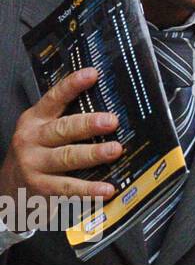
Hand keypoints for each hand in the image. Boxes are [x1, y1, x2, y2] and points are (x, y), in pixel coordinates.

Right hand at [0, 67, 119, 208]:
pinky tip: (106, 190)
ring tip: (114, 150)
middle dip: (88, 124)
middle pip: (62, 129)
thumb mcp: (43, 131)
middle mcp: (32, 139)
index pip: (54, 98)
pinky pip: (67, 188)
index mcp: (35, 120)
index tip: (92, 74)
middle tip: (112, 121)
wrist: (8, 188)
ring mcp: (34, 164)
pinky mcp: (40, 187)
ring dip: (93, 153)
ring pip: (67, 157)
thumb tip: (111, 110)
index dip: (72, 86)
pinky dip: (89, 190)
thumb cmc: (36, 153)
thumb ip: (67, 119)